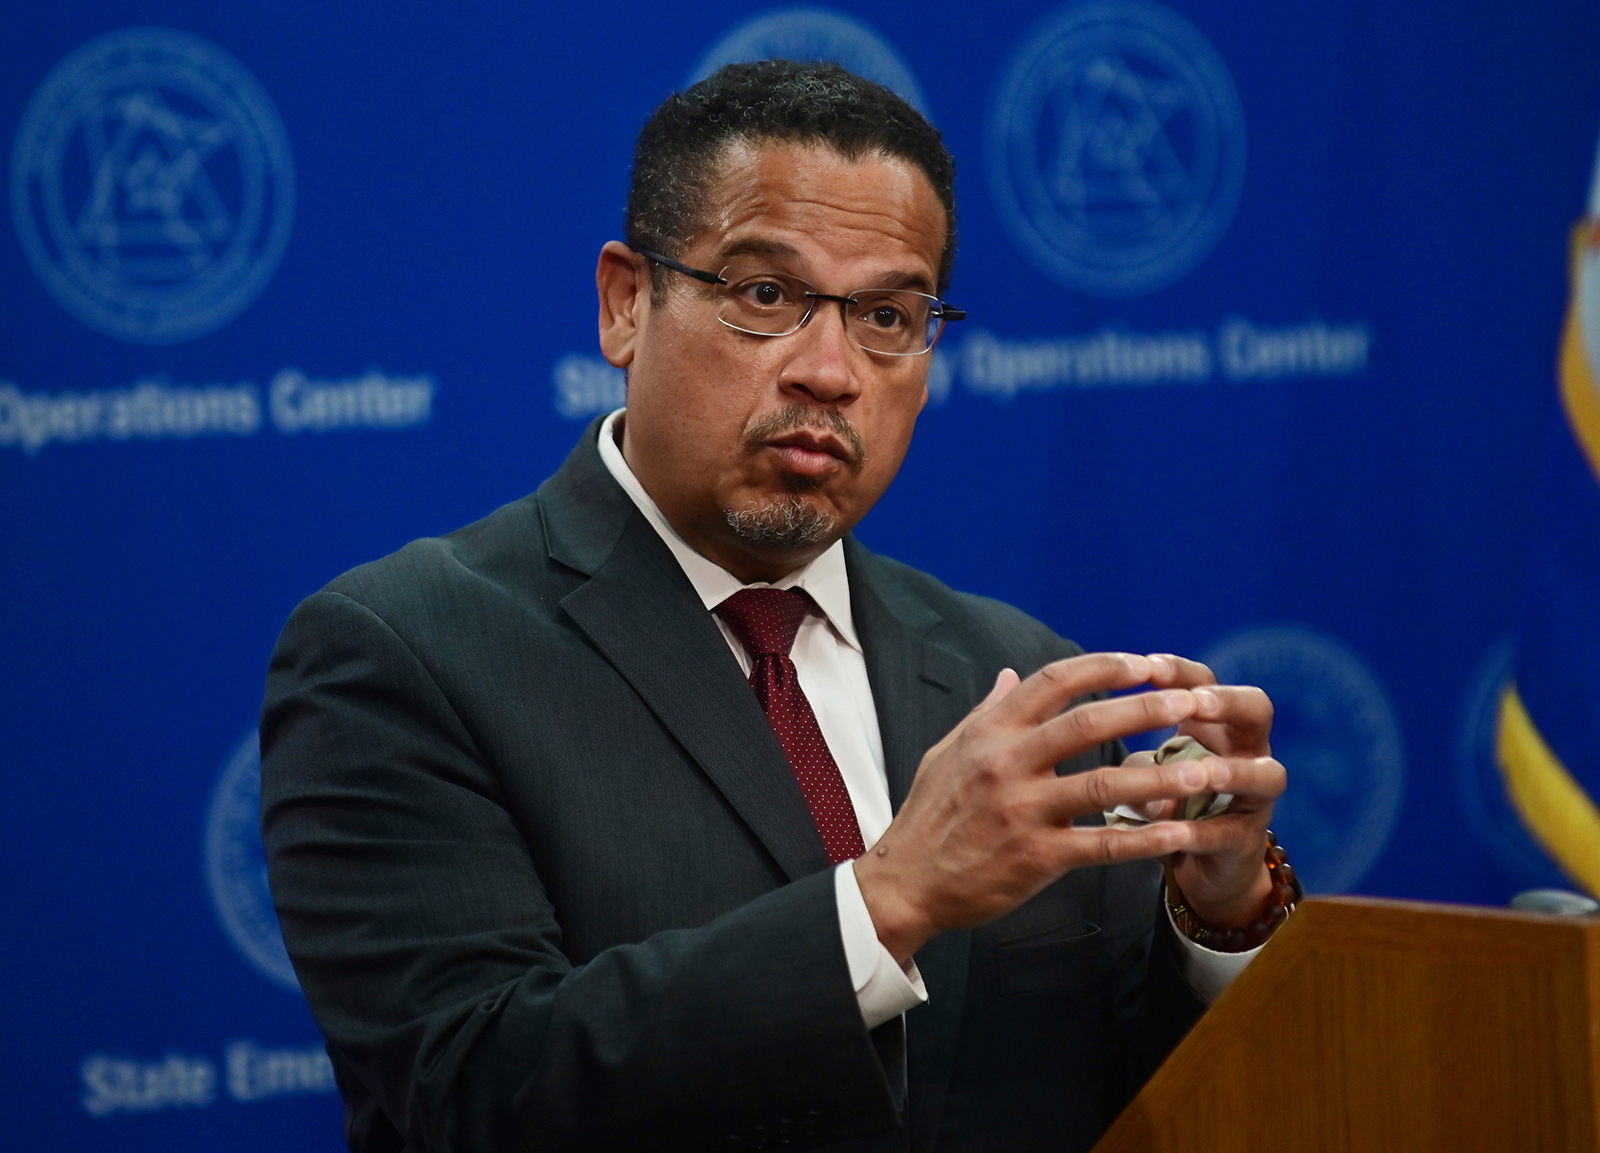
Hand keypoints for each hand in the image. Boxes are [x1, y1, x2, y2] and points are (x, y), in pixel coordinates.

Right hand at [853, 652, 1232, 964]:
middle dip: (1145, 708)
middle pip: (1086, 722)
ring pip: (1102, 784)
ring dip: (1159, 775)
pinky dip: (1143, 838)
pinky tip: (1179, 832)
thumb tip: (1012, 674)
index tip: (1146, 663)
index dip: (1104, 668)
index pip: (1054, 682)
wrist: (905, 882)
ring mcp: (1021, 811)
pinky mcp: (1035, 857)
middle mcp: (1005, 763)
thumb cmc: (929, 815)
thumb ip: (987, 711)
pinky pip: (1101, 844)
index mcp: (989, 732)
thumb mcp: (948, 751)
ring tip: (1206, 769)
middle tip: (1192, 701)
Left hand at [1133, 654, 1284, 928]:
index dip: (1180, 672)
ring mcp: (1254, 797)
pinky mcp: (1247, 841)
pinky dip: (1205, 833)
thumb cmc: (1171, 800)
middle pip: (1257, 710)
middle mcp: (1245, 752)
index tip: (1148, 667)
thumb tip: (1123, 778)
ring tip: (1207, 772)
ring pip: (1267, 775)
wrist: (1199, 862)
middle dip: (1228, 703)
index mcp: (1213, 725)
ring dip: (1236, 771)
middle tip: (1197, 704)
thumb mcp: (1147, 775)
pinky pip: (1233, 834)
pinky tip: (1180, 834)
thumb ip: (1136, 765)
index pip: (1205, 683)